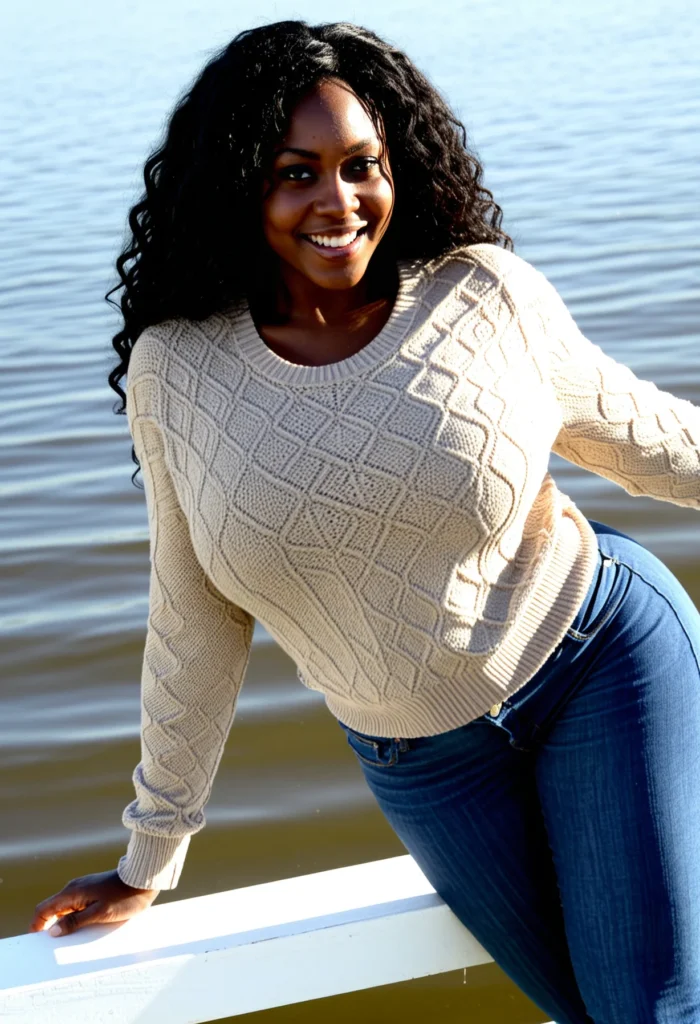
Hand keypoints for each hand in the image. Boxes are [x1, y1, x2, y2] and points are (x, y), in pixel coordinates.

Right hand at [29, 869, 159, 935]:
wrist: (143, 880)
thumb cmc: (124, 897)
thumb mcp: (100, 913)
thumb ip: (75, 921)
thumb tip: (52, 931)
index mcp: (72, 893)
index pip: (44, 909)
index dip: (37, 925)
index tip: (36, 941)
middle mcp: (74, 889)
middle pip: (53, 909)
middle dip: (49, 926)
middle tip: (53, 946)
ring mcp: (84, 889)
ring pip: (66, 909)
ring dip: (64, 923)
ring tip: (69, 941)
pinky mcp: (93, 891)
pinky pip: (78, 907)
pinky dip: (75, 918)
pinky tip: (83, 929)